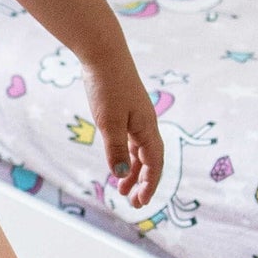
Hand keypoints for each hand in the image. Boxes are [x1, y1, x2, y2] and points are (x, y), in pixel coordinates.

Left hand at [89, 60, 163, 210]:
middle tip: (132, 203)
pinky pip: (131, 139)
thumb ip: (116, 149)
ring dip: (133, 171)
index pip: (154, 164)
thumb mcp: (109, 122)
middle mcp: (146, 124)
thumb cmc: (107, 87)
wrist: (103, 54)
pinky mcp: (126, 110)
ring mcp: (137, 117)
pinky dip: (126, 154)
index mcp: (147, 128)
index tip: (141, 202)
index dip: (149, 185)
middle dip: (142, 182)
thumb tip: (123, 173)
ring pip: (139, 151)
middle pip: (149, 160)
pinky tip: (118, 162)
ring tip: (121, 189)